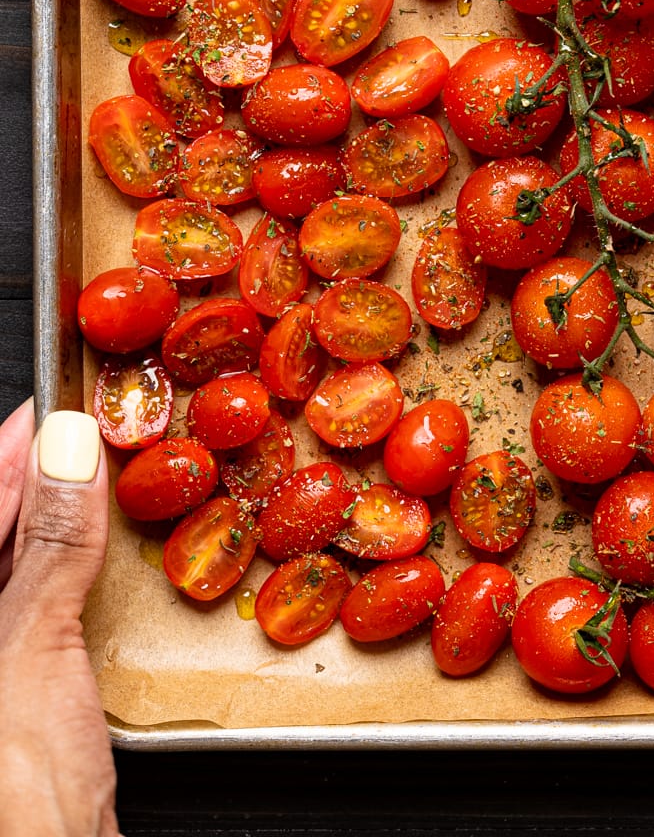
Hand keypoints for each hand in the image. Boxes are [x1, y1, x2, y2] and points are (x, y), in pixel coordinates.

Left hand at [0, 399, 116, 836]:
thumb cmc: (12, 787)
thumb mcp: (30, 643)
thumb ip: (51, 543)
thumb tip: (68, 448)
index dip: (5, 455)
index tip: (49, 407)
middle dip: (36, 479)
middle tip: (88, 427)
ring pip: (16, 568)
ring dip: (59, 520)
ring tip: (103, 471)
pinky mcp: (18, 693)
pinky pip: (41, 605)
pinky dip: (73, 569)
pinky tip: (103, 546)